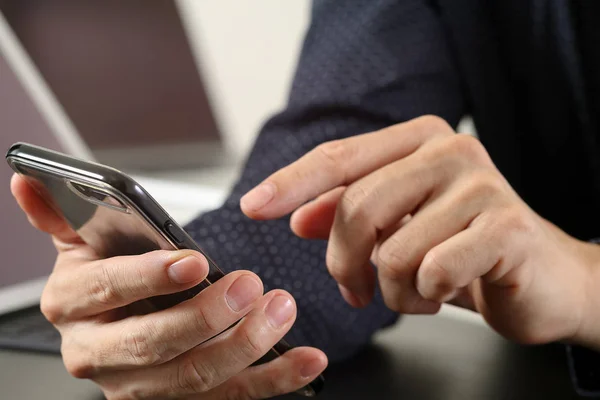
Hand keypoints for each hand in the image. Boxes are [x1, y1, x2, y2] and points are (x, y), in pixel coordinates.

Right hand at [11, 174, 326, 398]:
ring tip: (282, 310)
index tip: (195, 261)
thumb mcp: (82, 239)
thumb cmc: (108, 270)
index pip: (107, 290)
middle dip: (206, 318)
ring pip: (194, 378)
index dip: (150, 277)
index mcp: (74, 303)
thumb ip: (63, 213)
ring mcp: (138, 385)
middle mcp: (99, 352)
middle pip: (152, 344)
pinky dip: (272, 380)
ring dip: (246, 346)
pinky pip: (228, 398)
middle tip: (250, 285)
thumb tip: (28, 178)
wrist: (119, 318)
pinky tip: (305, 361)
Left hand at [241, 115, 599, 349]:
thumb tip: (297, 217)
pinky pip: (434, 272)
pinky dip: (427, 298)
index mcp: (418, 139)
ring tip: (415, 292)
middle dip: (344, 263)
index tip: (253, 207)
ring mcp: (481, 185)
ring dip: (393, 290)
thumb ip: (348, 213)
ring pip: (393, 251)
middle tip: (353, 290)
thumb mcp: (398, 226)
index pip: (339, 157)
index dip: (291, 183)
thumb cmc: (459, 247)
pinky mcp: (507, 227)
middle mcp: (449, 150)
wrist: (539, 275)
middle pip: (357, 207)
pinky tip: (444, 293)